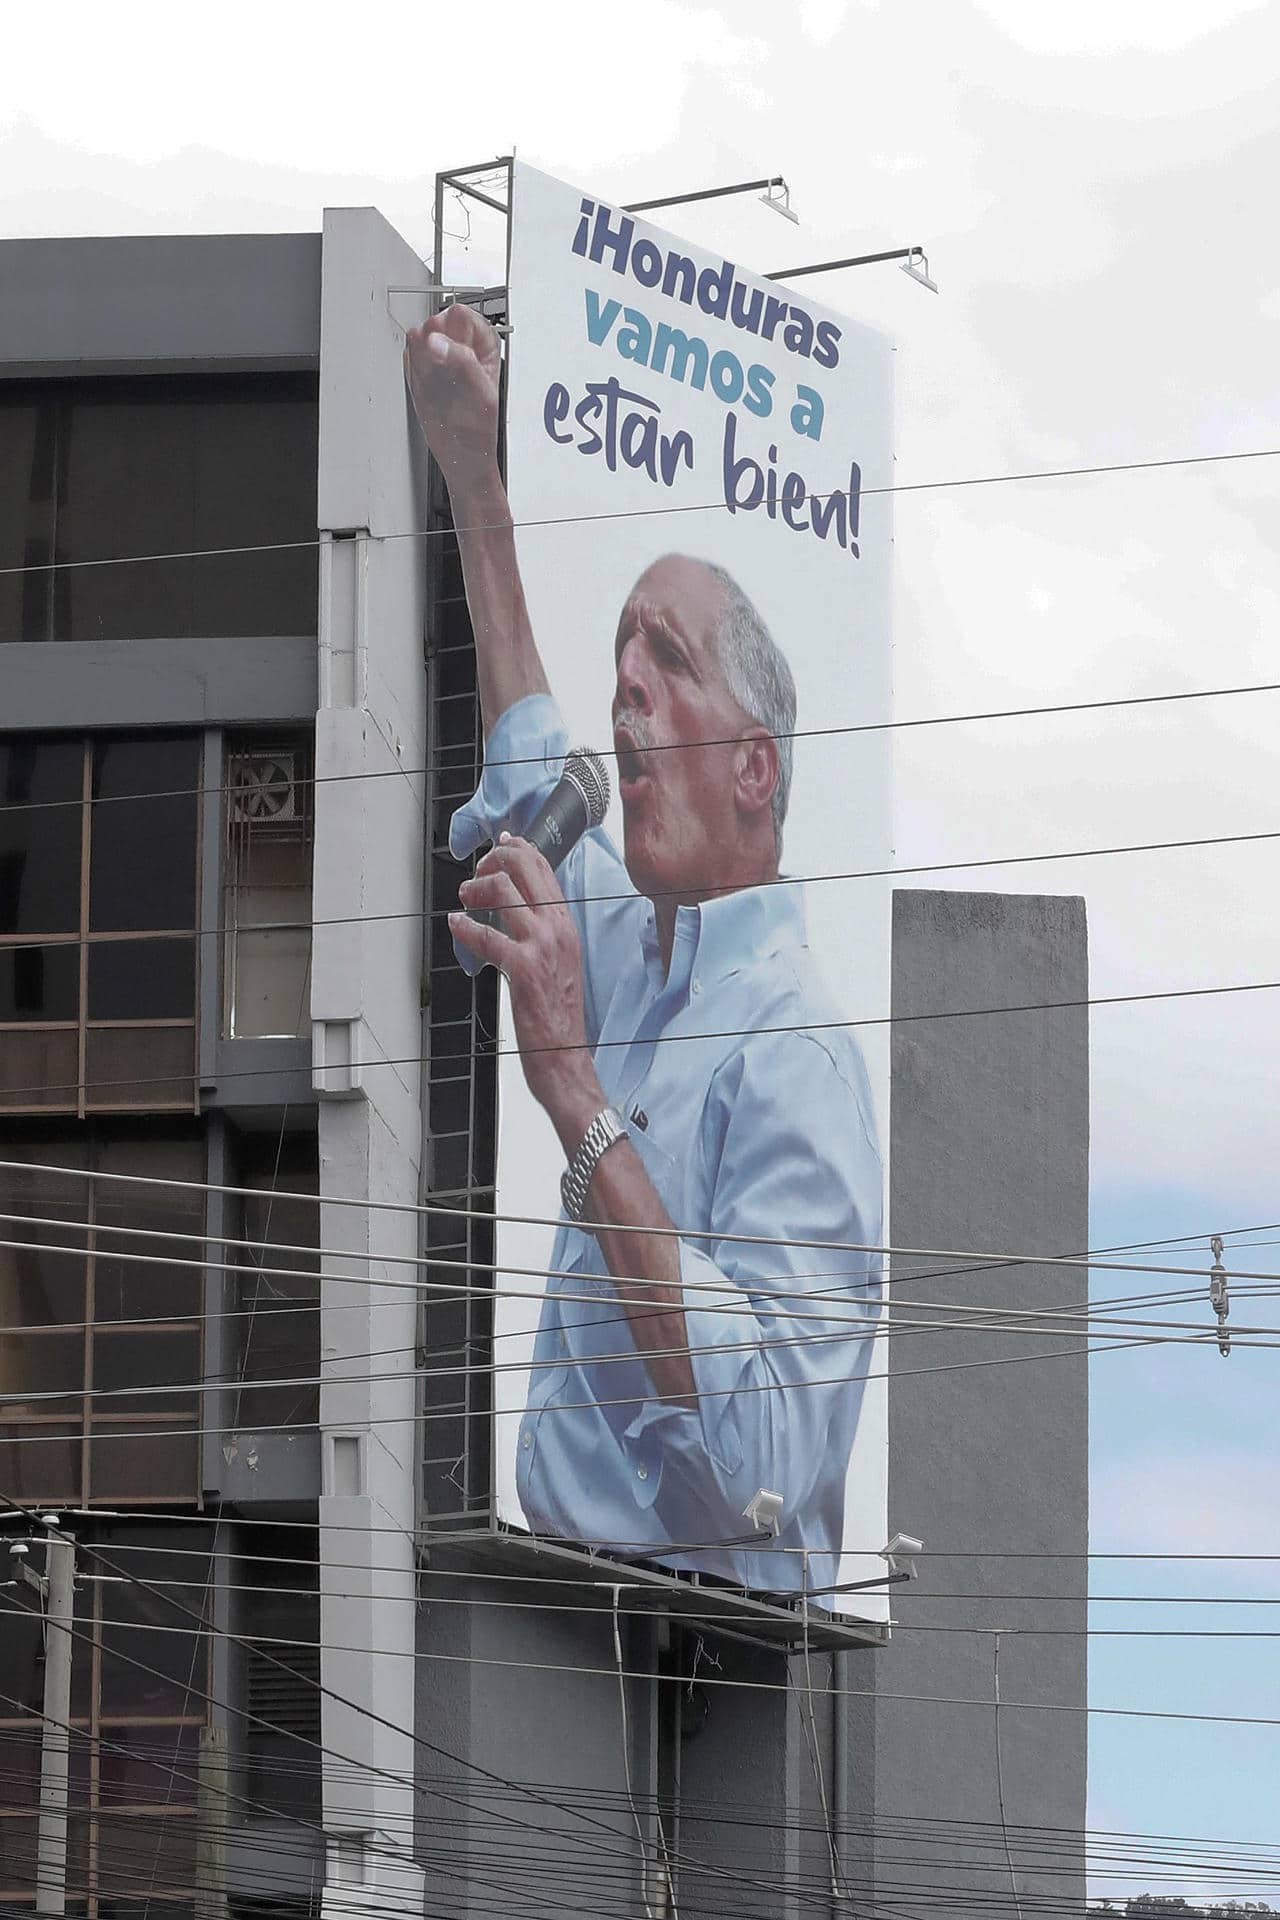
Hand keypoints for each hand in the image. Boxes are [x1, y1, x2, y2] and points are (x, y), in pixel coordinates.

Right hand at [403, 304, 500, 488]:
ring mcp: (439, 353)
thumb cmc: (478, 427)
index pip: (458, 314)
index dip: (452, 336)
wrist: (461, 453)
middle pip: (435, 321)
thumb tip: (436, 341)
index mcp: (483, 340)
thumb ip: (461, 360)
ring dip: (424, 363)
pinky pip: (408, 357)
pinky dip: (414, 373)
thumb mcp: (480, 392)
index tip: (456, 360)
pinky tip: (429, 390)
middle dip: (437, 349)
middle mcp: (461, 342)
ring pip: (418, 337)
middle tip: (448, 378)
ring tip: (440, 387)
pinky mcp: (420, 366)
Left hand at [451, 837, 603, 1147]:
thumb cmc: (558, 1017)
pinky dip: (465, 926)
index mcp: (567, 926)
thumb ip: (541, 935)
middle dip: (493, 860)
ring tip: (464, 899)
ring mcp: (542, 947)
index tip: (501, 843)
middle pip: (525, 868)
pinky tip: (455, 925)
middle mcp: (558, 930)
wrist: (566, 1057)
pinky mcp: (523, 969)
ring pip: (504, 890)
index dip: (519, 849)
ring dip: (476, 887)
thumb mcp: (559, 964)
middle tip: (476, 872)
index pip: (545, 870)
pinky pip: (487, 935)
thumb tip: (514, 914)